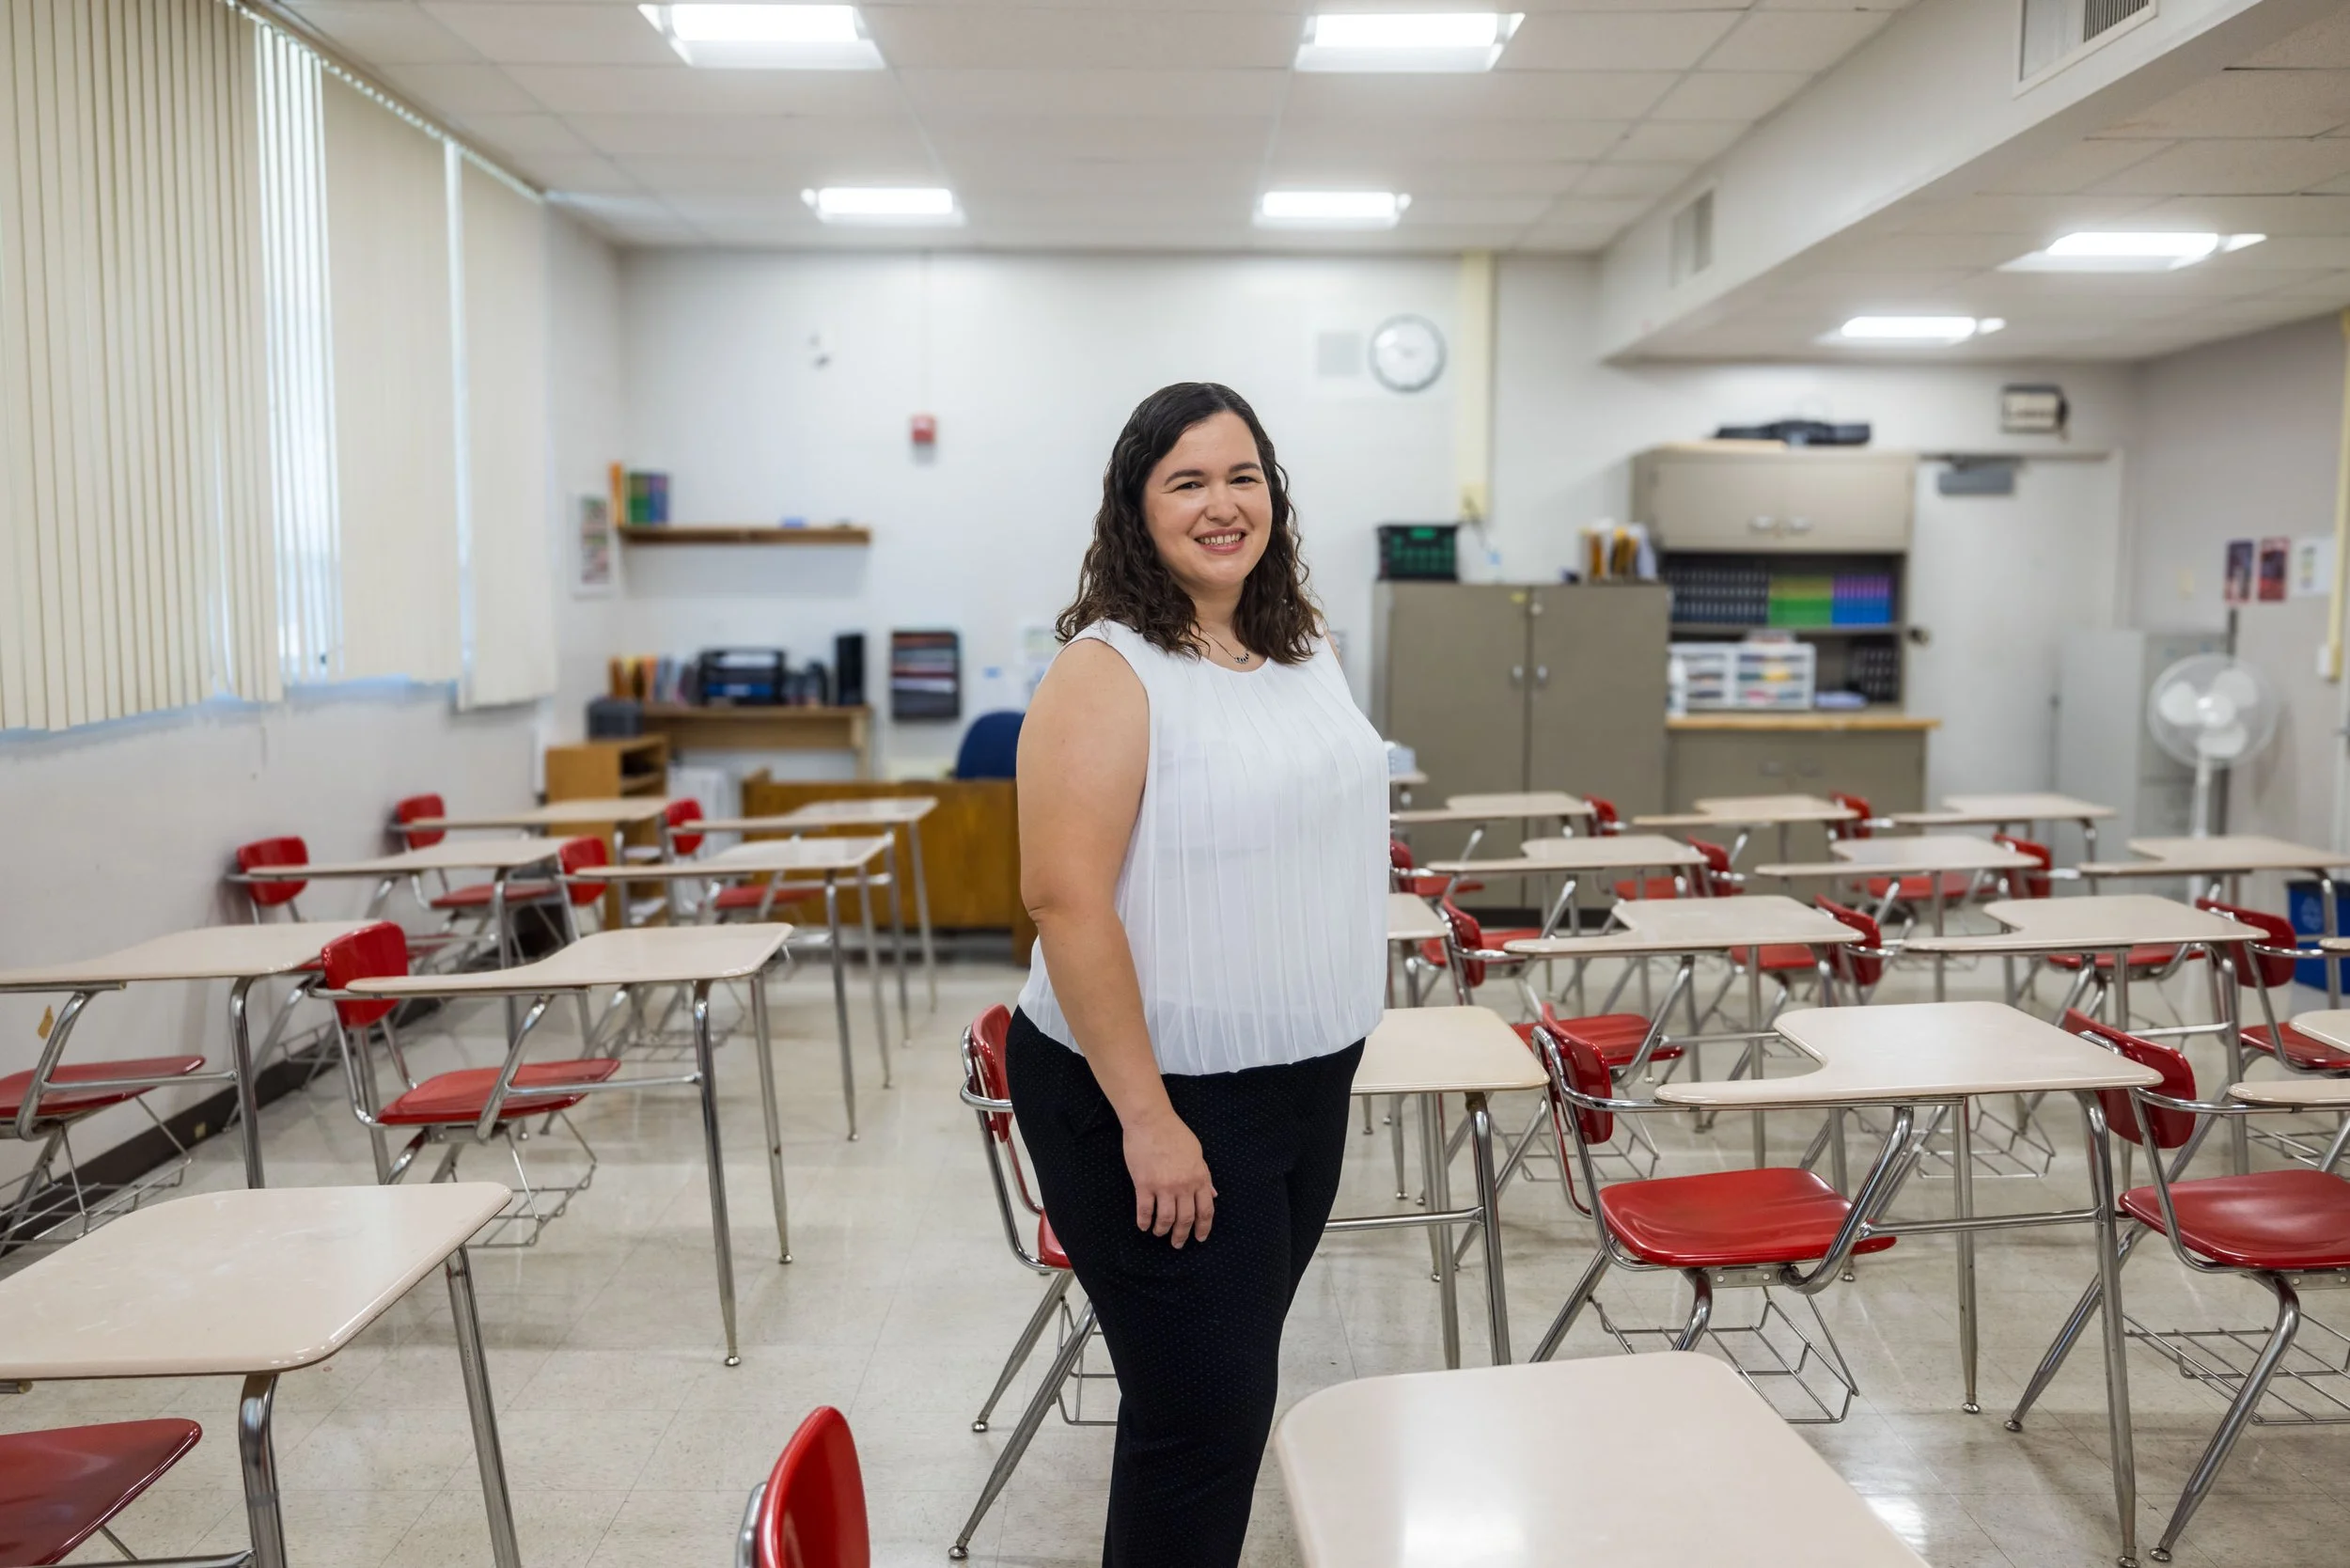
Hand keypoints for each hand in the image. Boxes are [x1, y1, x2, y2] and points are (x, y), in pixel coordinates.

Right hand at [1123, 1106, 1215, 1247]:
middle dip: (1182, 1236)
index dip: (1203, 1227)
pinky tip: (1144, 1226)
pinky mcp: (1144, 1184)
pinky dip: (1145, 1222)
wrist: (1151, 1121)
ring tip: (1159, 1233)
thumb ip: (1205, 1175)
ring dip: (1162, 1230)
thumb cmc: (1174, 1134)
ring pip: (1166, 1219)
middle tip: (1178, 1244)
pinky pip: (1145, 1210)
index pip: (1205, 1210)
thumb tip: (1213, 1194)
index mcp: (1199, 1177)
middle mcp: (1183, 1185)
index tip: (1200, 1238)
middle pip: (1185, 1219)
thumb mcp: (1197, 1153)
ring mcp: (1163, 1186)